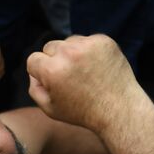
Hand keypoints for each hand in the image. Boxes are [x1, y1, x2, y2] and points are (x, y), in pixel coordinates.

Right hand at [26, 35, 144, 134]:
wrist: (119, 109)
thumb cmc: (83, 112)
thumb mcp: (50, 109)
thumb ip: (34, 88)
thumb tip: (34, 72)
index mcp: (51, 69)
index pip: (33, 59)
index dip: (41, 72)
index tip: (53, 81)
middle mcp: (68, 53)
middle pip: (50, 47)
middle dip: (55, 60)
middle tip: (70, 77)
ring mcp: (87, 45)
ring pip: (69, 42)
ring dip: (72, 53)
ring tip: (85, 73)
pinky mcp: (103, 41)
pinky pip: (88, 40)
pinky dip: (90, 51)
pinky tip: (97, 67)